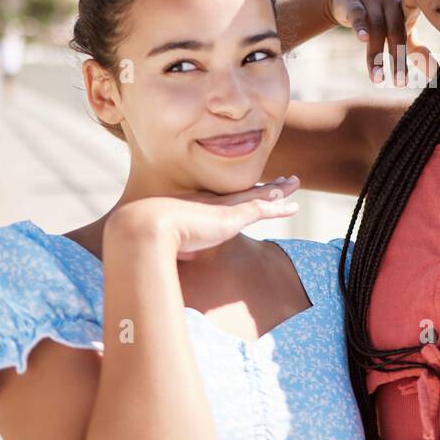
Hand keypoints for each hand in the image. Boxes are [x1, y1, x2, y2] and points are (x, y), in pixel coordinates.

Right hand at [108, 176, 301, 260]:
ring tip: (294, 183)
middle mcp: (211, 203)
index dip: (240, 194)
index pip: (225, 199)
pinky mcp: (231, 217)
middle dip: (266, 186)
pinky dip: (279, 208)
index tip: (251, 190)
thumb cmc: (146, 237)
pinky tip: (293, 207)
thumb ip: (173, 251)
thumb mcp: (163, 245)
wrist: (145, 227)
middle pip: (245, 191)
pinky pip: (262, 209)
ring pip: (258, 195)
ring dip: (279, 191)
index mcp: (197, 207)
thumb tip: (178, 260)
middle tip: (284, 179)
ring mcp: (222, 208)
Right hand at [327, 0, 437, 85]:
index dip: (425, 35)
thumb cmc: (382, 18)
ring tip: (378, 79)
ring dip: (376, 56)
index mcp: (407, 10)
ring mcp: (372, 1)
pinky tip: (363, 39)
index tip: (434, 59)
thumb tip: (436, 72)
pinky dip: (361, 27)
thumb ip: (417, 50)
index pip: (421, 29)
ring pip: (377, 29)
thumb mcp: (400, 32)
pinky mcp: (353, 3)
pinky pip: (358, 15)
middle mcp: (392, 3)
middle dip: (398, 60)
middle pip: (397, 32)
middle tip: (400, 83)